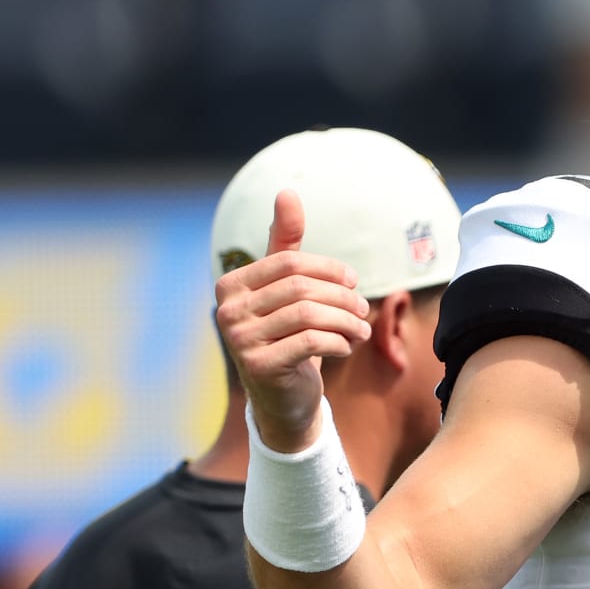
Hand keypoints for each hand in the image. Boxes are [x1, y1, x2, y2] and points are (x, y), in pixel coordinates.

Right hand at [215, 189, 372, 451]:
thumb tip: (287, 192)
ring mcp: (239, 340)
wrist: (282, 396)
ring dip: (346, 320)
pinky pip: (312, 342)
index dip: (329, 269)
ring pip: (309, 315)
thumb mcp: (285, 286)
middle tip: (363, 310)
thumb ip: (284, 242)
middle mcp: (226, 311)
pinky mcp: (259, 367)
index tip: (353, 281)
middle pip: (301, 288)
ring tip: (361, 328)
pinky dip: (339, 342)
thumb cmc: (286, 332)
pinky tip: (349, 346)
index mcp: (230, 285)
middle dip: (342, 297)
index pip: (289, 263)